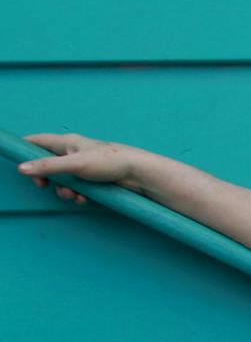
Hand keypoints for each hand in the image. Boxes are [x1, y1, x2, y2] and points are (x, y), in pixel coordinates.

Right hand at [16, 133, 139, 204]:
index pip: (38, 141)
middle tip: (45, 186)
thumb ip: (48, 167)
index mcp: (68, 142)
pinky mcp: (94, 180)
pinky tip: (84, 200)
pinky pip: (78, 188)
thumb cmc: (111, 162)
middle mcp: (74, 153)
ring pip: (63, 180)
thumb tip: (22, 168)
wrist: (140, 174)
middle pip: (48, 165)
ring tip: (74, 196)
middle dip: (46, 178)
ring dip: (65, 191)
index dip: (25, 149)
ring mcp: (84, 167)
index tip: (19, 162)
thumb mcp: (75, 165)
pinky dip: (78, 195)